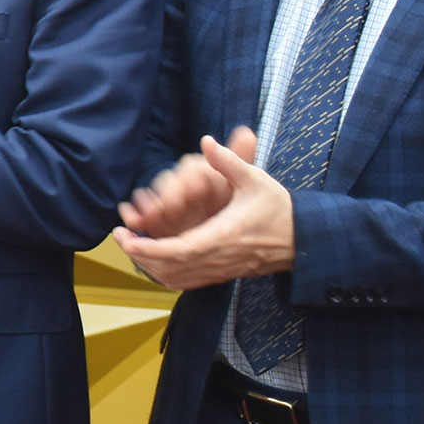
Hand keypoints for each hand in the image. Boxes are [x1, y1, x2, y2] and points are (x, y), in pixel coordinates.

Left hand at [113, 129, 296, 290]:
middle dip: (140, 254)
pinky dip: (165, 274)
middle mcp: (218, 257)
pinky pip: (187, 282)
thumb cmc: (280, 209)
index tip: (126, 238)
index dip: (148, 248)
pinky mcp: (222, 274)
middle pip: (170, 267)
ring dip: (149, 266)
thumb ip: (229, 162)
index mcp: (223, 235)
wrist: (304, 241)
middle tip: (120, 236)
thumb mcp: (256, 180)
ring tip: (131, 245)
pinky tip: (153, 260)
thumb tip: (208, 141)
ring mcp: (219, 269)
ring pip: (176, 278)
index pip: (178, 250)